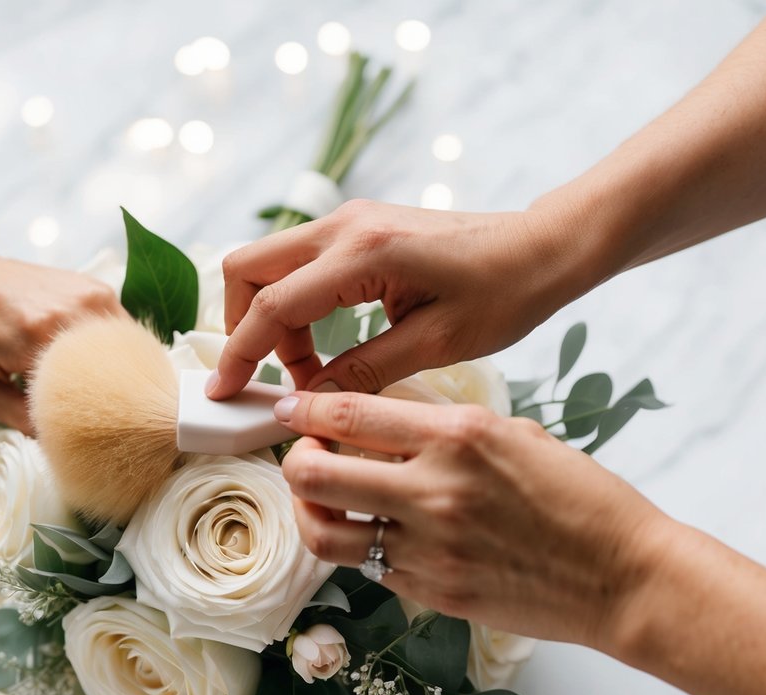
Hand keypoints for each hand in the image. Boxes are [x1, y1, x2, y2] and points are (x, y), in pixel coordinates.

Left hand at [0, 228, 122, 432]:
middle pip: (115, 373)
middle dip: (107, 398)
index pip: (86, 395)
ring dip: (115, 373)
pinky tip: (90, 360)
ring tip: (92, 388)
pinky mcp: (96, 288)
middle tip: (91, 415)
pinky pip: (121, 330)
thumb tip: (57, 441)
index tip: (82, 434)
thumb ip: (19, 417)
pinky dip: (114, 350)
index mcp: (38, 339)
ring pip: (125, 351)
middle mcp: (72, 313)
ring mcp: (90, 296)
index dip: (87, 418)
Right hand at [207, 199, 587, 398]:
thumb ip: (363, 372)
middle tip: (273, 378)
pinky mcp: (359, 228)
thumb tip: (309, 401)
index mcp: (363, 253)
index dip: (240, 353)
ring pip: (269, 265)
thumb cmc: (504, 292)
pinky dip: (296, 305)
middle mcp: (344, 226)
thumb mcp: (435, 344)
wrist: (542, 247)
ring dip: (274, 320)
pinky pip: (300, 265)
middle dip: (243, 326)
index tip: (224, 392)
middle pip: (248, 269)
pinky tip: (329, 345)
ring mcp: (349, 221)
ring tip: (314, 371)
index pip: (273, 305)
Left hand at [274, 391, 667, 648]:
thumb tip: (381, 424)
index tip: (290, 408)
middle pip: (314, 472)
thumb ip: (443, 427)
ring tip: (325, 500)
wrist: (624, 577)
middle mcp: (434, 489)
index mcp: (458, 435)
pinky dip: (362, 547)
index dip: (305, 409)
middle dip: (295, 458)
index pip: (349, 412)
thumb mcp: (513, 435)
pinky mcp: (432, 591)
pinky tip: (379, 533)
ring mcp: (429, 547)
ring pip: (324, 531)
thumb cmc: (580, 499)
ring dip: (311, 512)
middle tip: (306, 455)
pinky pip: (368, 567)